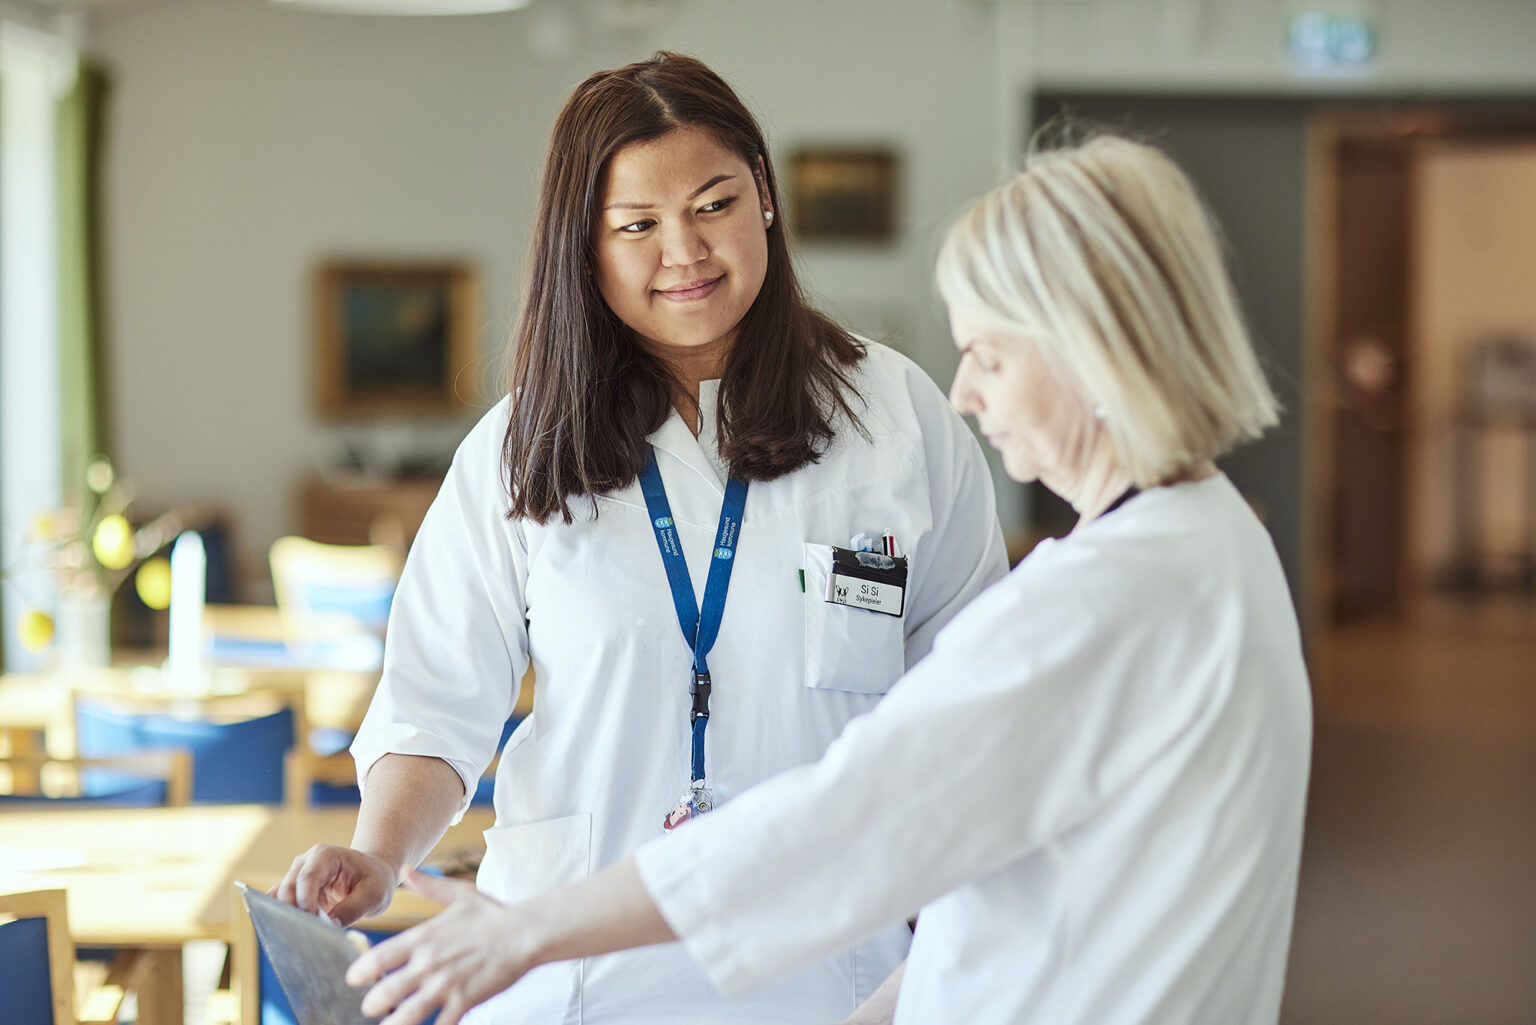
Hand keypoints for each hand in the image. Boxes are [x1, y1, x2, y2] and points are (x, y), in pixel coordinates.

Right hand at [271, 843, 397, 925]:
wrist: (374, 874)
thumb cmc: (375, 881)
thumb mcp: (373, 895)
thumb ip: (351, 909)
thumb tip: (328, 927)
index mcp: (325, 856)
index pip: (307, 878)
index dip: (306, 903)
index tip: (315, 924)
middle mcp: (305, 863)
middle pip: (288, 889)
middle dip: (296, 914)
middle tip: (310, 937)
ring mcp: (296, 876)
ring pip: (280, 899)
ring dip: (287, 919)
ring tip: (302, 938)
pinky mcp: (294, 891)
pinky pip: (279, 905)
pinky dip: (282, 919)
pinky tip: (291, 934)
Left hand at [347, 870, 535, 1024]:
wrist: (525, 933)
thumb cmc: (493, 914)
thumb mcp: (459, 894)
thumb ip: (428, 886)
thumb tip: (405, 870)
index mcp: (424, 937)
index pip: (380, 957)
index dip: (361, 972)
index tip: (353, 979)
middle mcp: (430, 962)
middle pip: (388, 990)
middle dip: (373, 1003)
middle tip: (370, 1008)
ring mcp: (447, 983)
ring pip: (409, 1013)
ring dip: (394, 1024)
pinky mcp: (466, 999)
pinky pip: (442, 1023)